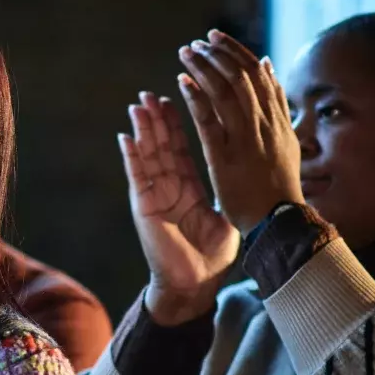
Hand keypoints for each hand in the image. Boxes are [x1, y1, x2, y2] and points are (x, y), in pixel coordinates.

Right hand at [119, 92, 239, 324]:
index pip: (183, 147)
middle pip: (162, 144)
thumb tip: (248, 175)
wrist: (195, 281)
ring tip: (138, 104)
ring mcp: (154, 194)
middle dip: (157, 118)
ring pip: (147, 154)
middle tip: (152, 92)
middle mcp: (169, 186)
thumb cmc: (212, 254)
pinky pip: (137, 176)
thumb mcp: (224, 215)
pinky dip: (131, 156)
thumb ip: (228, 192)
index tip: (178, 96)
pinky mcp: (144, 206)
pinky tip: (126, 136)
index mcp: (188, 186)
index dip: (179, 122)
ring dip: (142, 129)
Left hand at [177, 30, 302, 233]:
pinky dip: (196, 98)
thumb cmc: (280, 187)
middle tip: (198, 41)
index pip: (258, 75)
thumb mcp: (287, 141)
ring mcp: (246, 141)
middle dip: (218, 54)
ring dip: (204, 69)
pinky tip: (182, 83)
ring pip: (225, 93)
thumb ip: (278, 106)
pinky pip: (209, 121)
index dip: (235, 52)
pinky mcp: (225, 158)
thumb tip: (270, 66)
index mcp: (278, 121)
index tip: (217, 38)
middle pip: (241, 77)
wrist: (280, 223)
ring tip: (186, 54)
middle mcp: (265, 126)